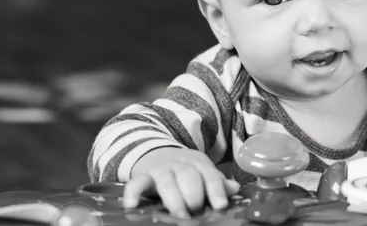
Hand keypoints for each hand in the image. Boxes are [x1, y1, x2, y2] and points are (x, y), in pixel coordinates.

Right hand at [123, 148, 239, 217]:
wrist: (158, 154)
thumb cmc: (186, 171)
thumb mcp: (203, 173)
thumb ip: (217, 183)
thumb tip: (234, 189)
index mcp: (199, 163)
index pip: (209, 175)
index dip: (216, 190)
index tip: (220, 205)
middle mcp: (180, 164)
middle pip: (189, 176)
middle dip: (194, 195)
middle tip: (196, 211)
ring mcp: (161, 170)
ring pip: (167, 182)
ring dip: (174, 198)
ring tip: (180, 214)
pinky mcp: (143, 176)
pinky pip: (136, 183)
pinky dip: (133, 193)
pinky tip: (132, 205)